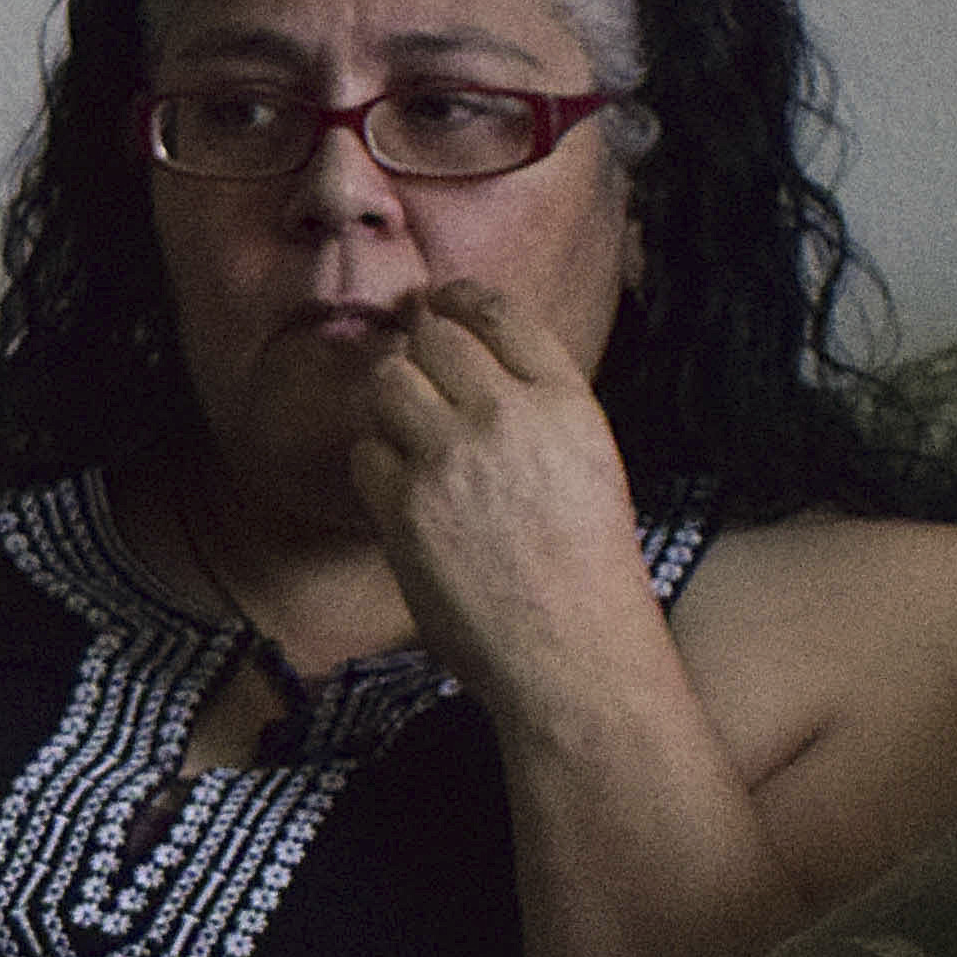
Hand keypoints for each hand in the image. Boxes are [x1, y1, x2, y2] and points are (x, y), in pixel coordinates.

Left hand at [346, 280, 670, 712]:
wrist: (573, 656)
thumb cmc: (589, 575)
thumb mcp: (591, 467)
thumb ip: (540, 411)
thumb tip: (477, 372)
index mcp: (566, 402)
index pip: (501, 313)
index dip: (460, 300)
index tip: (440, 302)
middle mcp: (507, 416)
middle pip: (432, 338)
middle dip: (417, 349)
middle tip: (411, 366)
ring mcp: (450, 459)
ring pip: (388, 384)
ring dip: (391, 403)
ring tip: (407, 436)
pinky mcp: (405, 505)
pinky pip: (365, 453)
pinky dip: (375, 467)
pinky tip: (401, 494)